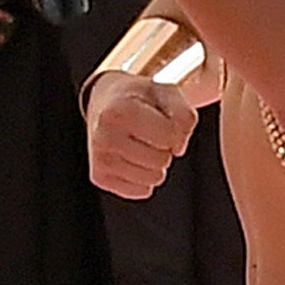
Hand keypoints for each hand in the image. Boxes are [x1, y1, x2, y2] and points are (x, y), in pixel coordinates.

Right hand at [80, 70, 190, 201]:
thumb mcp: (167, 93)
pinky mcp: (100, 178)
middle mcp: (103, 136)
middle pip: (162, 160)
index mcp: (118, 111)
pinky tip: (133, 157)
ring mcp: (100, 160)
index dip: (176, 130)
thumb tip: (178, 148)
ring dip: (156, 163)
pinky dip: (145, 177)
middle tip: (149, 132)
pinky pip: (143, 190)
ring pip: (154, 178)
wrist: (106, 102)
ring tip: (141, 143)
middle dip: (164, 147)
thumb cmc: (141, 99)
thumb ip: (185, 115)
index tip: (163, 119)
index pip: (169, 137)